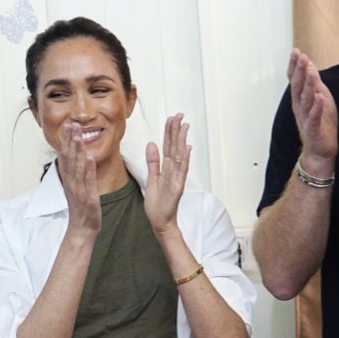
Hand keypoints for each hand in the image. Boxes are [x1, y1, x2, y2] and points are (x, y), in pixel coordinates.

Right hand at [58, 122, 100, 236]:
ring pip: (77, 168)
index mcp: (69, 179)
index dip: (66, 141)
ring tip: (79, 137)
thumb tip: (73, 158)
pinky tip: (91, 159)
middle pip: (69, 158)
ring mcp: (79, 190)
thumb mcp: (75, 187)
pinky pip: (89, 182)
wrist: (82, 229)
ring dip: (78, 152)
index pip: (65, 156)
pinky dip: (89, 170)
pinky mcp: (89, 198)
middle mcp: (71, 183)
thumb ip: (74, 172)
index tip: (68, 125)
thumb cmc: (81, 208)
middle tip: (72, 124)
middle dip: (70, 141)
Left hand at [144, 114, 189, 234]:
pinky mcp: (177, 187)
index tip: (172, 118)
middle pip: (175, 147)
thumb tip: (151, 144)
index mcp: (166, 169)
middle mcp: (174, 171)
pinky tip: (187, 148)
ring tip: (184, 126)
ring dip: (182, 141)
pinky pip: (181, 171)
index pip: (168, 146)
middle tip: (179, 115)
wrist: (160, 222)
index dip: (169, 132)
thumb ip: (152, 162)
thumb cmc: (157, 204)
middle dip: (176, 131)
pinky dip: (185, 159)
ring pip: (179, 156)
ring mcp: (177, 179)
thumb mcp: (151, 178)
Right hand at [288, 49, 337, 171]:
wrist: (321, 152)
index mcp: (301, 100)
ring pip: (306, 99)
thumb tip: (310, 66)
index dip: (295, 66)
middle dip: (300, 71)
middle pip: (298, 86)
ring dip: (308, 84)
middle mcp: (300, 107)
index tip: (296, 52)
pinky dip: (317, 107)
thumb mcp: (319, 100)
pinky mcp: (314, 129)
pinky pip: (314, 116)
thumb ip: (314, 84)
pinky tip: (320, 97)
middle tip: (301, 57)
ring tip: (311, 71)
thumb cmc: (322, 125)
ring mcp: (306, 118)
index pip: (295, 80)